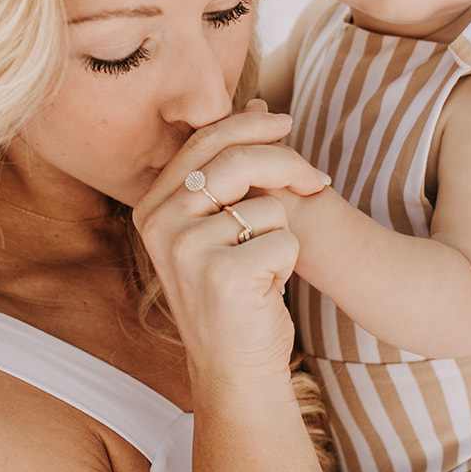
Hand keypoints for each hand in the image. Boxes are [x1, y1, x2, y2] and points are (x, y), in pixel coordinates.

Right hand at [133, 101, 329, 392]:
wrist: (233, 368)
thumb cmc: (234, 293)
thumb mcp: (218, 225)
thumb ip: (229, 169)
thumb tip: (258, 103)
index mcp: (152, 207)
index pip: (204, 144)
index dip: (250, 126)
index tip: (286, 122)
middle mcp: (160, 224)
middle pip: (236, 161)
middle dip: (287, 163)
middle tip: (318, 181)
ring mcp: (187, 249)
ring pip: (266, 204)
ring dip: (281, 234)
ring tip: (263, 266)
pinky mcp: (224, 274)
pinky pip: (283, 240)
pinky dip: (288, 263)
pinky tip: (266, 289)